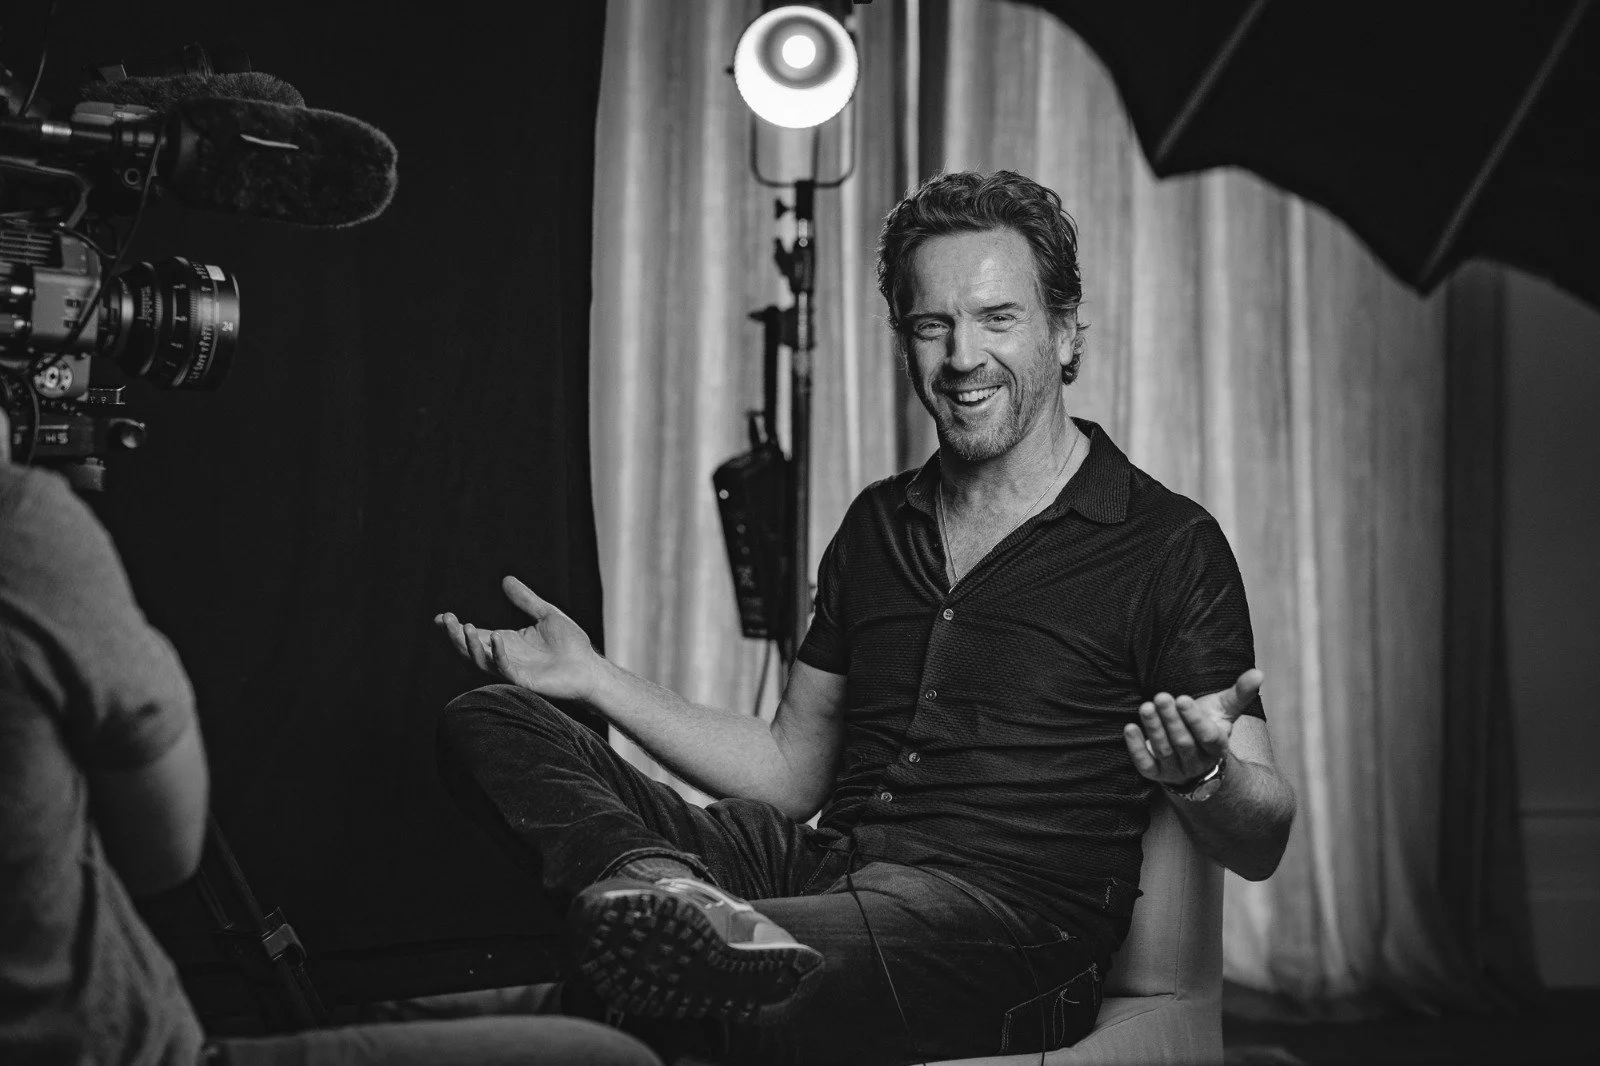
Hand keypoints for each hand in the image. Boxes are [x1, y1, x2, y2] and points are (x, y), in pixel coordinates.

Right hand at [434, 576, 600, 700]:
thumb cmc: (571, 644)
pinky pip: (505, 668)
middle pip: (471, 648)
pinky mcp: (524, 681)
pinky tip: (495, 638)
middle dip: (456, 635)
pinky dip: (498, 654)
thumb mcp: (546, 614)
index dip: (457, 627)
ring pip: (482, 660)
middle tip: (447, 620)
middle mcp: (505, 656)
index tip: (441, 617)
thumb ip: (526, 599)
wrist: (589, 667)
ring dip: (470, 645)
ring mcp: (512, 670)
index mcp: (507, 642)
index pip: (476, 635)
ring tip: (464, 626)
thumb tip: (505, 579)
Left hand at [1122, 668, 1262, 786]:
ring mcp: (1176, 770)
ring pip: (1164, 751)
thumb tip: (1259, 672)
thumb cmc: (1209, 726)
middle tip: (1161, 696)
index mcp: (1216, 746)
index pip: (1207, 736)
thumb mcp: (1224, 711)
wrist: (1194, 759)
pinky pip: (1145, 764)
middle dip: (1172, 720)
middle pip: (1184, 742)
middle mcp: (1197, 762)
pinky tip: (1129, 728)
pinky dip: (1136, 748)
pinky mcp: (1156, 773)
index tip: (1183, 698)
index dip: (1194, 720)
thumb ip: (1240, 693)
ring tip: (1146, 707)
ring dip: (1154, 729)